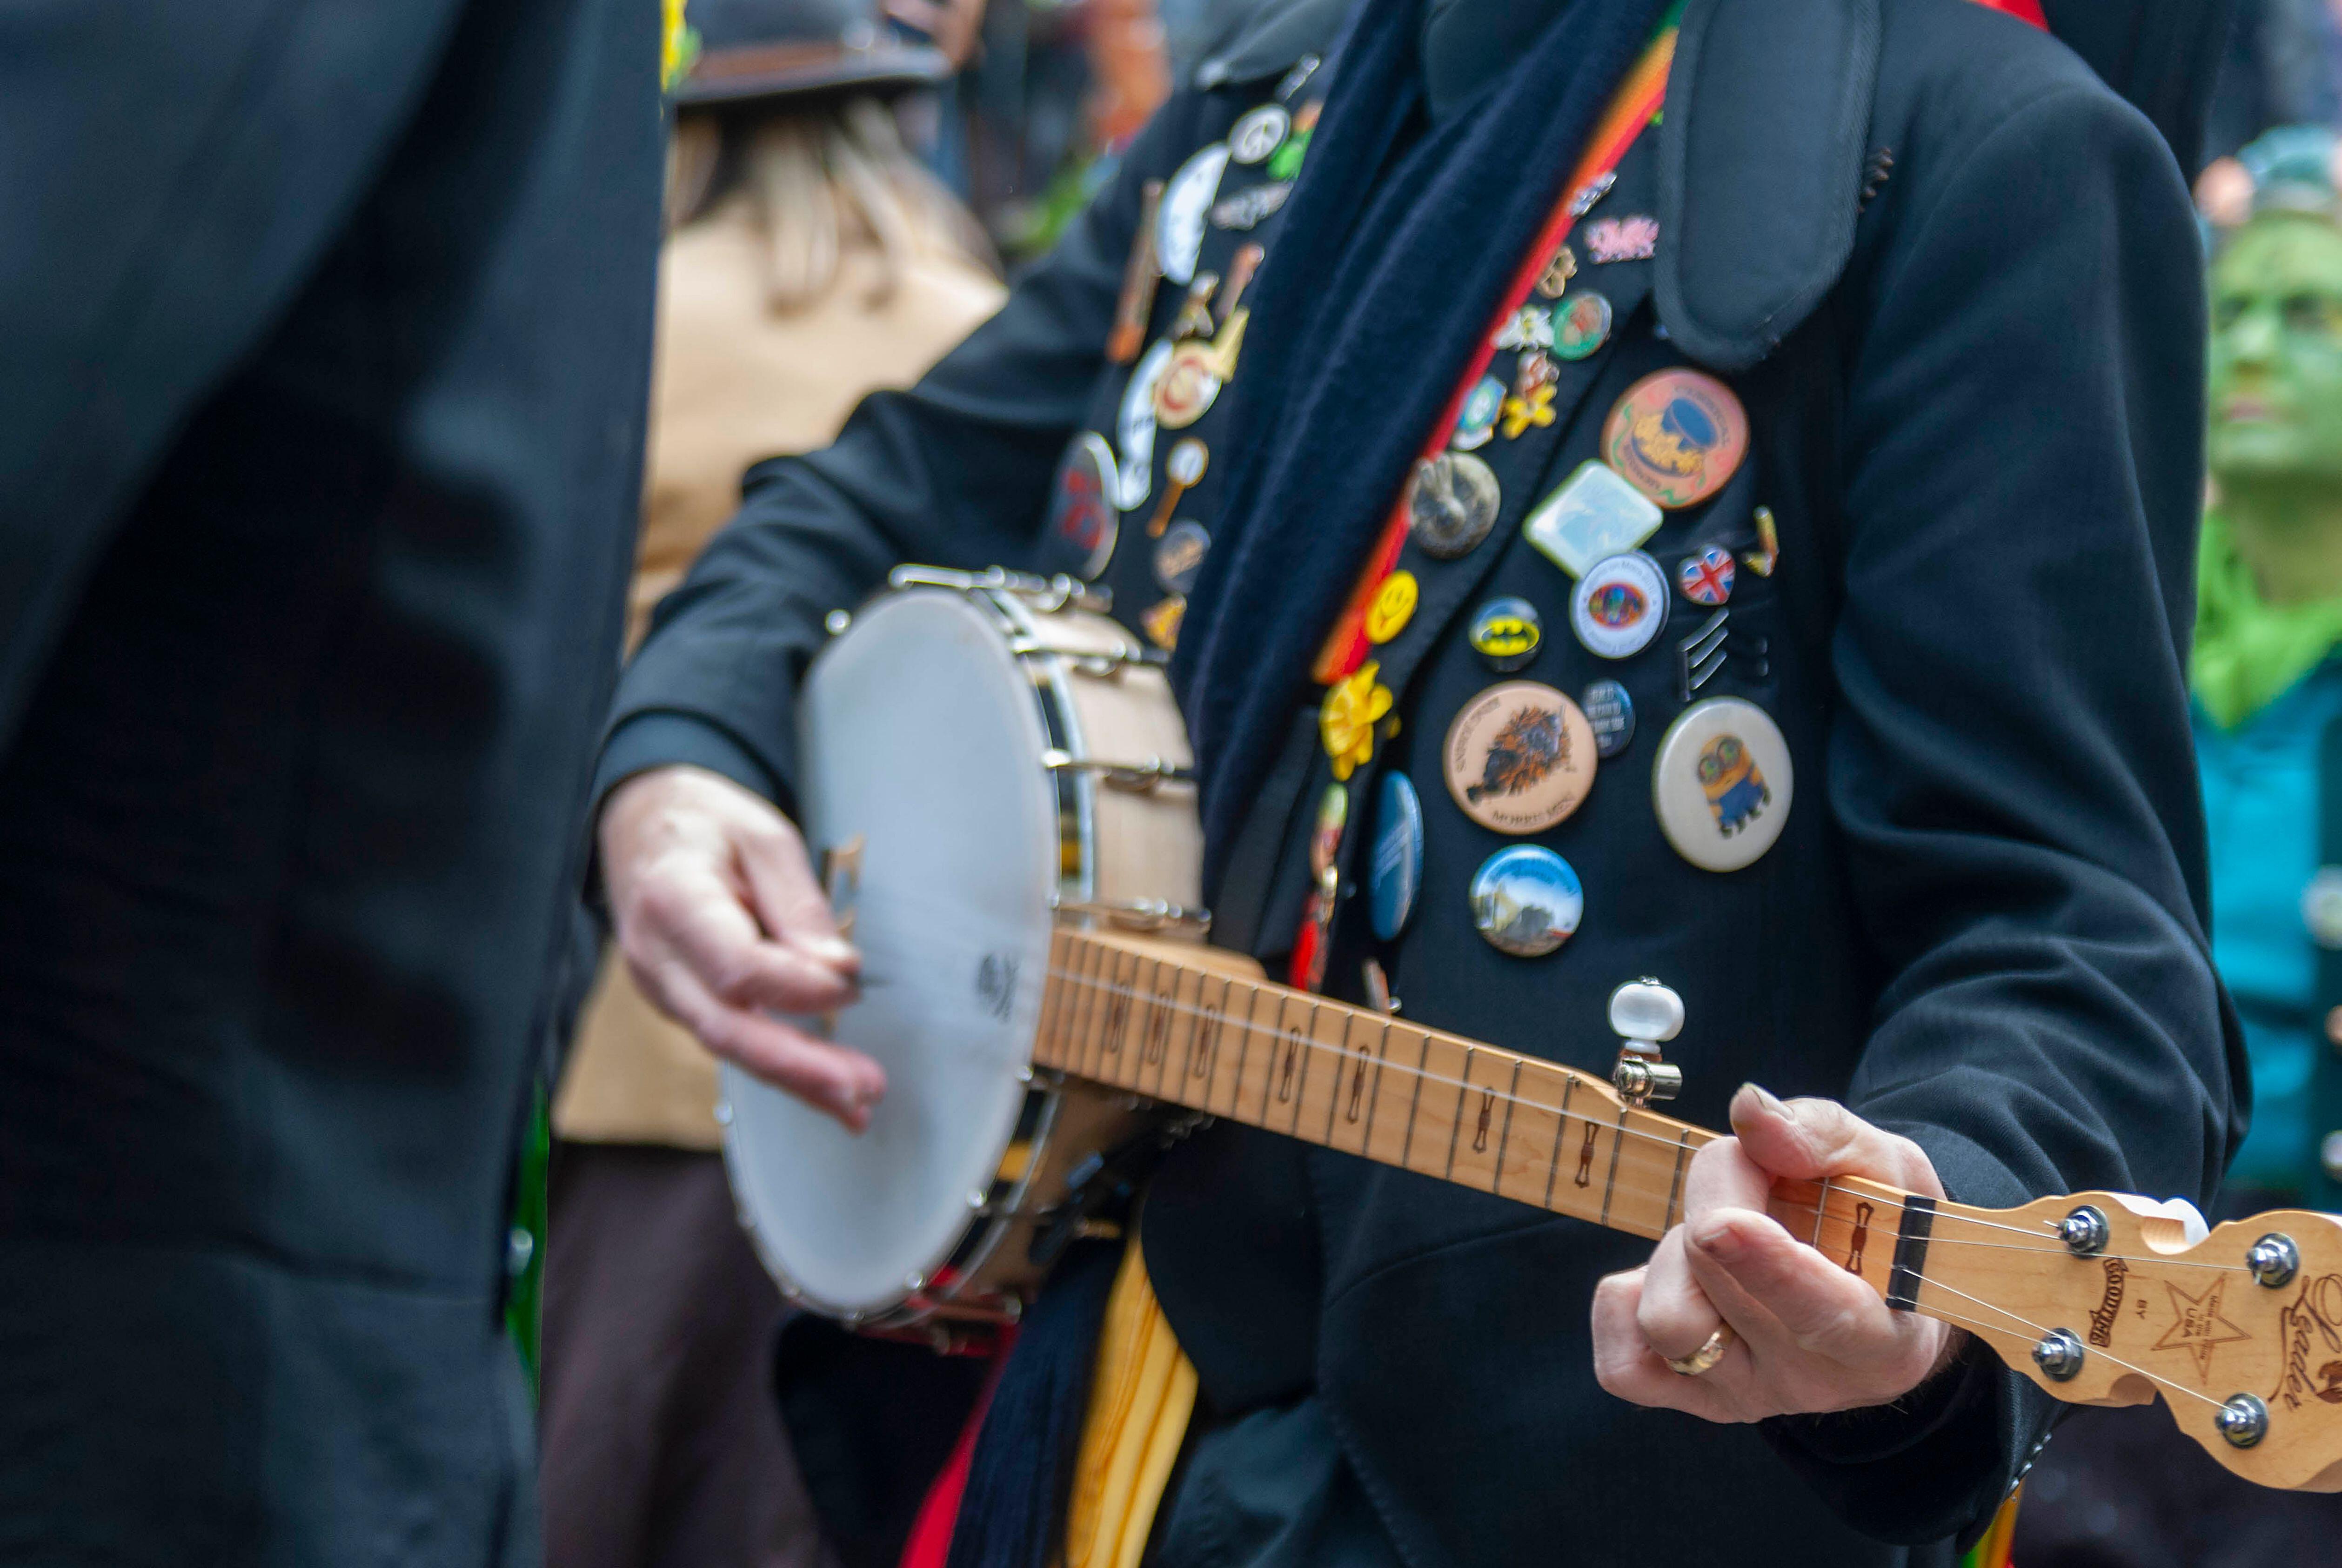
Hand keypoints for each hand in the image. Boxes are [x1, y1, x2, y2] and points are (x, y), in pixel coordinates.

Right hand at [599, 765, 885, 1130]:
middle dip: (800, 1066)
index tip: (850, 985)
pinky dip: (780, 1065)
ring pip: (730, 1047)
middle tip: (863, 1089)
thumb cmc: (704, 825)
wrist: (642, 826)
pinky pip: (731, 1039)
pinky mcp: (679, 1003)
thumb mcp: (763, 835)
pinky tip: (824, 1086)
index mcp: (673, 900)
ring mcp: (662, 987)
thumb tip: (839, 969)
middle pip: (728, 1028)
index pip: (735, 966)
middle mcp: (657, 957)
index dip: (797, 986)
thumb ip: (799, 905)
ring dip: (797, 1080)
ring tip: (857, 1104)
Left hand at [1591, 1084, 1962, 1420]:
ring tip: (1723, 1235)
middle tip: (1756, 1182)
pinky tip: (1675, 1273)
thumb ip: (1824, 1136)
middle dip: (1718, 1203)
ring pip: (1667, 1323)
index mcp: (1879, 1339)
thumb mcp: (1885, 1168)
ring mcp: (1742, 1398)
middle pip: (1717, 1287)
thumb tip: (1749, 1112)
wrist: (1867, 1299)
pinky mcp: (1683, 1397)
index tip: (1722, 1222)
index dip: (1768, 1267)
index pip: (1822, 1316)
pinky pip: (1621, 1361)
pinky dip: (1628, 1301)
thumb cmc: (1880, 1229)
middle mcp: (1809, 1382)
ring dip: (1676, 1255)